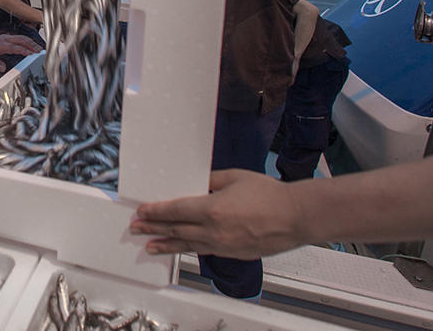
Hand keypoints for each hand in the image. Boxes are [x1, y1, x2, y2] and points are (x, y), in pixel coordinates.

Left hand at [0, 32, 40, 72]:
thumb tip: (3, 68)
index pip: (13, 47)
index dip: (22, 50)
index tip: (30, 53)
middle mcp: (5, 39)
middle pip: (20, 40)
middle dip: (31, 45)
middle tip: (39, 51)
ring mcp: (8, 38)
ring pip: (22, 38)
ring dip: (31, 43)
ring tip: (39, 49)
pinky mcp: (9, 38)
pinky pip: (21, 38)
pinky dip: (29, 41)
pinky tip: (33, 46)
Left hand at [129, 169, 305, 258]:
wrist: (296, 217)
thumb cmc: (270, 195)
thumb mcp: (234, 178)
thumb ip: (210, 180)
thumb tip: (195, 183)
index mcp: (212, 209)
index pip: (175, 211)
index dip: (156, 212)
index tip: (142, 212)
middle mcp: (214, 230)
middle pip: (176, 230)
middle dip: (154, 229)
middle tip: (136, 230)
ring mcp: (224, 245)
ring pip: (188, 245)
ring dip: (167, 245)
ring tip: (150, 247)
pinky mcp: (233, 253)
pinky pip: (205, 251)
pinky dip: (189, 249)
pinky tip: (181, 249)